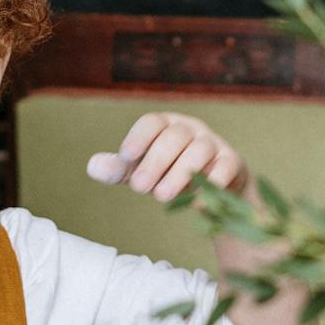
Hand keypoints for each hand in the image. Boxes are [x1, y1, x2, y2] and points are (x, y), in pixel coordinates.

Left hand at [87, 111, 249, 202]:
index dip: (138, 137)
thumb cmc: (169, 174)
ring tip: (161, 197)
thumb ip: (118, 169)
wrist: (213, 188)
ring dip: (179, 173)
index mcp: (166, 125)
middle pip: (175, 136)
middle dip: (155, 161)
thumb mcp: (141, 171)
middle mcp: (191, 128)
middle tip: (140, 188)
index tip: (125, 157)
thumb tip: (92, 166)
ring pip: (199, 150)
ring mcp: (214, 143)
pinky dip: (210, 183)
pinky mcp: (232, 162)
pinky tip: (194, 202)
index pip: (152, 122)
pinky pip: (224, 167)